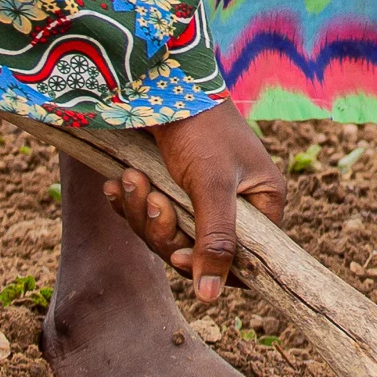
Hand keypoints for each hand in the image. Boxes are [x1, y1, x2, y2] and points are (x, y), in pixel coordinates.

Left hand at [112, 103, 287, 303]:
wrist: (161, 80)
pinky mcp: (170, 185)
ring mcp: (200, 195)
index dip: (207, 263)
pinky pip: (148, 214)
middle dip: (164, 228)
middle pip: (196, 247)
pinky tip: (115, 186)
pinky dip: (130, 202)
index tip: (179, 253)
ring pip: (167, 232)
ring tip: (128, 180)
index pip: (242, 258)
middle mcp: (235, 203)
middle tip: (151, 199)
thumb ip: (216, 241)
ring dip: (142, 211)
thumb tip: (212, 296)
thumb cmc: (201, 128)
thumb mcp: (212, 186)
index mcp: (262, 202)